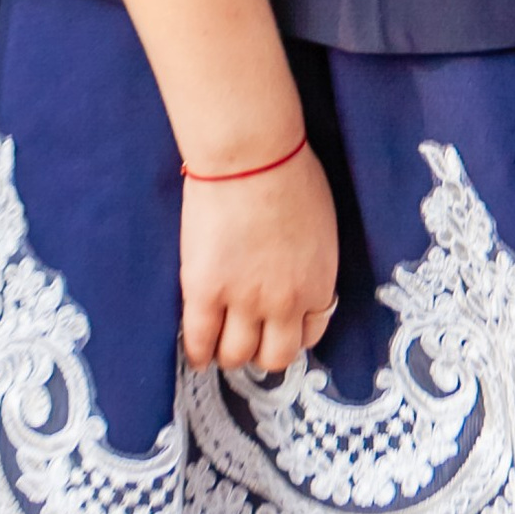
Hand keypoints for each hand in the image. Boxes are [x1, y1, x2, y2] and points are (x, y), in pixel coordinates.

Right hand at [181, 138, 339, 375]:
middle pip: (276, 356)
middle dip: (262, 353)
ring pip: (237, 355)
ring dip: (229, 354)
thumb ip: (310, 261)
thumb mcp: (319, 227)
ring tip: (218, 345)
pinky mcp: (205, 292)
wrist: (251, 156)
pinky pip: (199, 340)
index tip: (278, 330)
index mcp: (318, 284)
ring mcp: (244, 301)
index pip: (309, 335)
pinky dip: (196, 353)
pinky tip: (194, 353)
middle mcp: (285, 303)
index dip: (291, 335)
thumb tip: (297, 275)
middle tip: (249, 341)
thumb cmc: (290, 174)